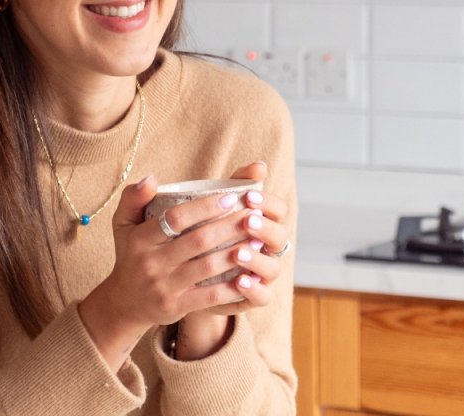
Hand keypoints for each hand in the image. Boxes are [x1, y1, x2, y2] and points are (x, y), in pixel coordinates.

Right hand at [77, 173, 262, 367]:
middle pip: (198, 241)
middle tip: (254, 216)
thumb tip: (150, 178)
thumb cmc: (132, 255)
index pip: (176, 218)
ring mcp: (164, 287)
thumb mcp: (123, 224)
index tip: (231, 197)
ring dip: (237, 253)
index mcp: (141, 238)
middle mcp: (151, 263)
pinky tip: (251, 275)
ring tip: (258, 241)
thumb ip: (133, 198)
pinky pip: (210, 295)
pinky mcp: (176, 307)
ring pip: (208, 267)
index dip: (205, 207)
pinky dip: (232, 286)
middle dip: (230, 227)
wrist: (125, 302)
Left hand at [193, 161, 290, 316]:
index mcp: (262, 223)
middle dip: (265, 228)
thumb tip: (259, 165)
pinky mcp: (251, 296)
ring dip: (258, 260)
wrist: (183, 275)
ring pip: (273, 267)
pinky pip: (263, 296)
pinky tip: (239, 282)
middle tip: (247, 221)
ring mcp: (261, 274)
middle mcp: (266, 248)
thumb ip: (233, 185)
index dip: (268, 202)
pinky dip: (254, 290)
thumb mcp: (210, 209)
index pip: (278, 209)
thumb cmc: (200, 235)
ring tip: (238, 253)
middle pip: (280, 237)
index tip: (249, 196)